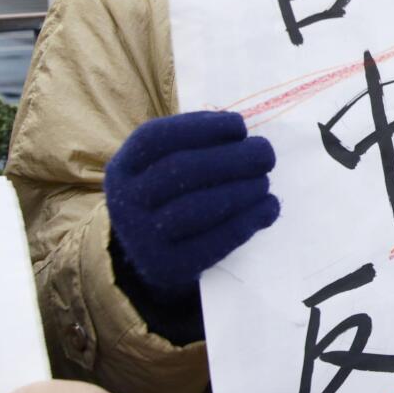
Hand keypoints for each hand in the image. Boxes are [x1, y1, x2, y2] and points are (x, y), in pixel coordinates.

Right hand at [104, 111, 278, 291]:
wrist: (153, 254)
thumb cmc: (173, 196)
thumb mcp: (167, 165)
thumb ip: (198, 146)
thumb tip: (244, 136)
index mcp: (124, 168)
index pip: (156, 138)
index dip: (202, 127)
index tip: (240, 125)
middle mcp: (125, 202)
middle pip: (180, 170)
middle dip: (232, 158)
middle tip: (265, 153)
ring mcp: (142, 239)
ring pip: (197, 207)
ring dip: (242, 190)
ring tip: (264, 181)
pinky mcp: (169, 267)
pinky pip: (214, 242)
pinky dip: (248, 220)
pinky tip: (269, 207)